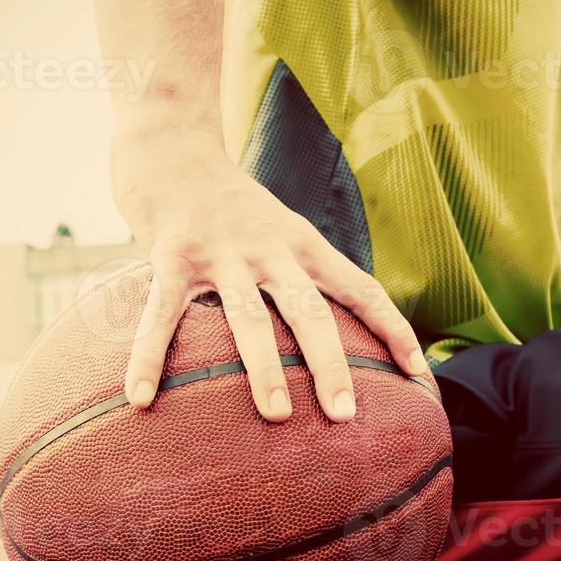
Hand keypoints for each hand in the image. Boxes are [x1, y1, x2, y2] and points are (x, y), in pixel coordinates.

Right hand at [113, 129, 426, 422]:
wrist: (171, 144)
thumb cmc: (229, 202)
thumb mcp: (278, 229)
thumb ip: (300, 273)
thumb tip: (329, 336)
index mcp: (303, 245)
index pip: (363, 290)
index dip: (394, 330)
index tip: (421, 375)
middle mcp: (270, 249)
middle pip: (310, 312)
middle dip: (331, 365)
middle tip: (346, 415)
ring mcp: (221, 252)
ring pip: (247, 318)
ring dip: (264, 369)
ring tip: (277, 417)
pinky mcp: (171, 254)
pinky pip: (162, 314)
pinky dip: (149, 357)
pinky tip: (140, 398)